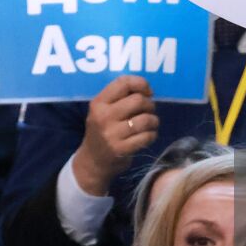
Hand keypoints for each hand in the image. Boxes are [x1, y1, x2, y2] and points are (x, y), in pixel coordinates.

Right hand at [71, 76, 158, 196]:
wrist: (92, 162)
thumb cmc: (102, 131)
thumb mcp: (103, 111)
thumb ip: (119, 97)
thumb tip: (146, 90)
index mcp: (98, 103)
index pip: (123, 83)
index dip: (141, 84)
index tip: (147, 92)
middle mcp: (103, 116)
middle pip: (138, 100)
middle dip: (149, 104)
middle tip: (148, 111)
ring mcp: (112, 134)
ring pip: (145, 119)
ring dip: (153, 120)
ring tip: (151, 124)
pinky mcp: (121, 149)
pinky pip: (146, 136)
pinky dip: (152, 135)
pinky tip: (148, 136)